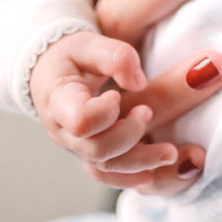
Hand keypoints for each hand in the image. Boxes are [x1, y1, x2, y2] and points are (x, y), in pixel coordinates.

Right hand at [29, 28, 175, 176]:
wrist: (51, 73)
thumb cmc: (70, 56)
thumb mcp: (88, 43)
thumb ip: (115, 56)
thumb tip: (139, 82)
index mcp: (60, 100)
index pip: (79, 121)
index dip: (103, 114)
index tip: (117, 95)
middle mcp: (64, 132)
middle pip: (97, 150)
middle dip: (129, 136)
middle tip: (147, 112)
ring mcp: (77, 147)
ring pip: (106, 169)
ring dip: (141, 163)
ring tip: (171, 153)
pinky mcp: (90, 155)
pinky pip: (108, 176)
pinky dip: (133, 177)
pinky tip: (156, 172)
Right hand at [72, 0, 221, 190]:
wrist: (67, 88)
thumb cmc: (130, 18)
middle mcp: (91, 41)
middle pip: (121, 11)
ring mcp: (96, 96)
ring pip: (118, 91)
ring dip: (168, 86)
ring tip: (216, 66)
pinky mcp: (108, 145)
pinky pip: (122, 164)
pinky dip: (156, 167)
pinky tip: (192, 159)